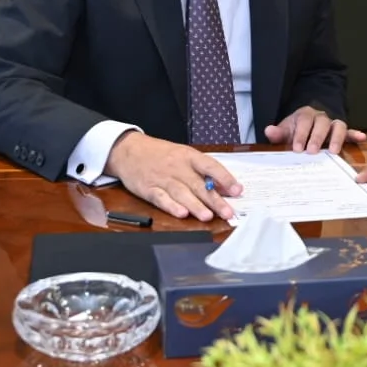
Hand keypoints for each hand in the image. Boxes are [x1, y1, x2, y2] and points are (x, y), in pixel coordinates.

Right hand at [105, 132, 240, 221]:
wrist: (129, 150)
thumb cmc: (161, 154)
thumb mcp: (184, 155)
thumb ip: (203, 172)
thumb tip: (225, 187)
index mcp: (189, 156)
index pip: (210, 166)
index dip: (225, 178)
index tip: (237, 190)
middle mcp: (177, 167)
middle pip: (198, 185)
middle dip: (214, 200)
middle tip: (228, 212)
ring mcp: (162, 179)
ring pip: (182, 193)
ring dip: (195, 206)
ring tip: (207, 216)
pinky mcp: (149, 189)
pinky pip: (161, 199)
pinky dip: (171, 206)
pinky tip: (181, 213)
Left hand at [263, 106, 366, 154]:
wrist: (305, 125)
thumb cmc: (295, 131)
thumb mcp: (285, 131)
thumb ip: (277, 133)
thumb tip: (269, 131)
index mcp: (305, 115)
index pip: (304, 122)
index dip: (300, 134)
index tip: (296, 148)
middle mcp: (321, 117)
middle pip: (321, 123)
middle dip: (316, 137)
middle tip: (311, 151)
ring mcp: (332, 124)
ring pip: (337, 126)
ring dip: (336, 138)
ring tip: (334, 151)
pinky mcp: (342, 132)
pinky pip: (349, 131)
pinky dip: (355, 134)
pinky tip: (362, 138)